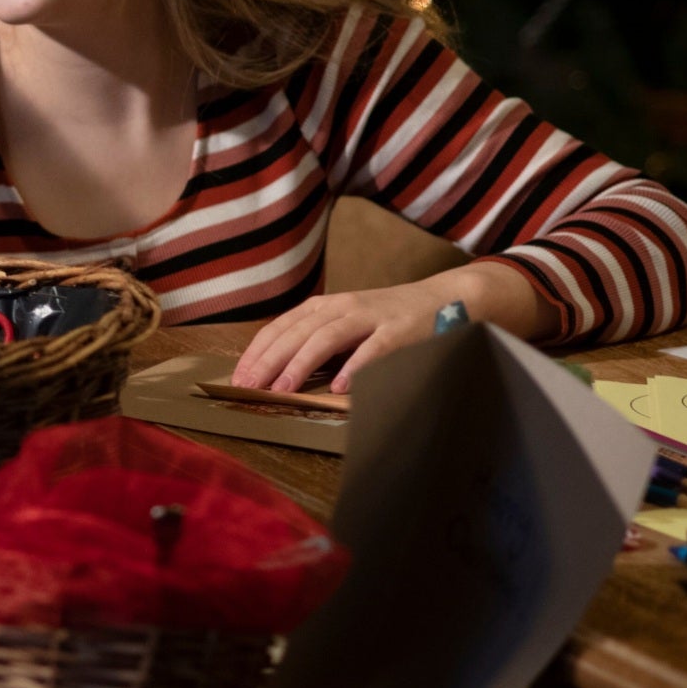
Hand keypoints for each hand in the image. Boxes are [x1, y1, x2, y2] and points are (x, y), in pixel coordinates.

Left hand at [232, 263, 557, 394]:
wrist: (449, 298)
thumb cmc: (390, 319)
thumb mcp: (348, 323)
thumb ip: (317, 341)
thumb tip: (276, 371)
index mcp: (326, 306)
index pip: (281, 327)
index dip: (257, 351)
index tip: (238, 377)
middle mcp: (344, 306)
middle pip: (297, 332)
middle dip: (269, 360)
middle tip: (248, 387)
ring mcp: (374, 317)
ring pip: (328, 337)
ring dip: (302, 363)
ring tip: (282, 389)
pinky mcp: (402, 331)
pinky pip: (374, 349)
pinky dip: (355, 367)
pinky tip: (339, 387)